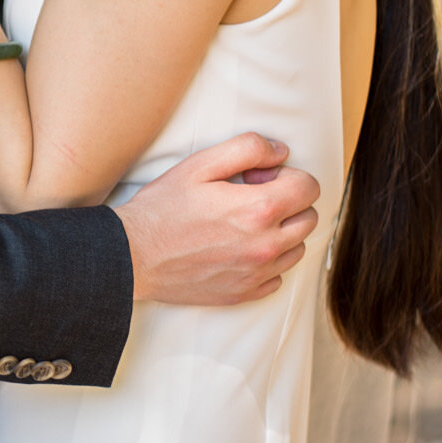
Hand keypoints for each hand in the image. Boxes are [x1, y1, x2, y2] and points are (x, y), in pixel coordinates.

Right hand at [115, 132, 320, 304]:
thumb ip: (247, 149)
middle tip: (251, 199)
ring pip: (297, 249)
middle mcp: (266, 245)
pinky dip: (266, 262)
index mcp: (259, 209)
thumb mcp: (199, 164)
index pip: (309, 188)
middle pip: (309, 219)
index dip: (286, 176)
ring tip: (244, 225)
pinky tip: (237, 250)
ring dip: (280, 233)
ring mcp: (257, 273)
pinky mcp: (244, 293)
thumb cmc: (162, 208)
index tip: (258, 178)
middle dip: (288, 203)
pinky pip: (277, 277)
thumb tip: (281, 152)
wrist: (131, 256)